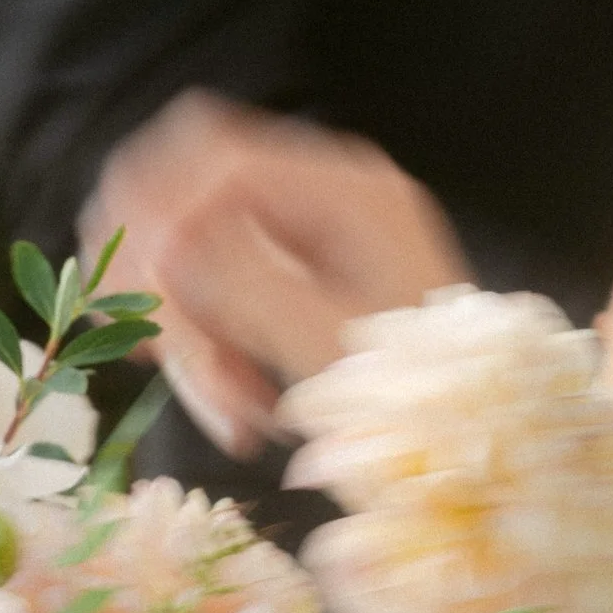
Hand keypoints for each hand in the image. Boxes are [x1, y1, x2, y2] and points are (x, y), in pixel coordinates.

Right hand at [87, 91, 463, 456]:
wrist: (474, 454)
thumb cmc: (428, 406)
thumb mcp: (335, 350)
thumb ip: (247, 287)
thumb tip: (162, 243)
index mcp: (350, 193)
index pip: (220, 158)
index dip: (159, 213)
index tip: (138, 288)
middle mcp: (323, 199)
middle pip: (192, 193)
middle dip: (161, 275)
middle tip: (156, 350)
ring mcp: (303, 241)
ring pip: (191, 252)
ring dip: (184, 329)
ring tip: (227, 407)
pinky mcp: (286, 285)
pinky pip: (212, 296)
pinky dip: (204, 347)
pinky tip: (232, 400)